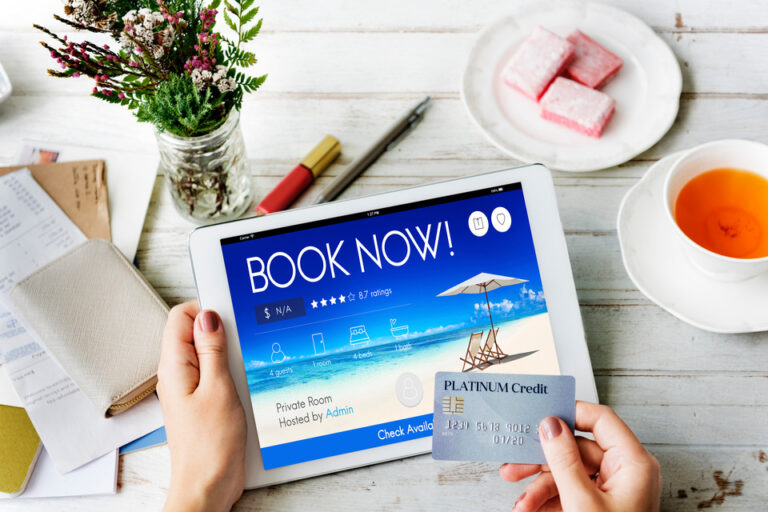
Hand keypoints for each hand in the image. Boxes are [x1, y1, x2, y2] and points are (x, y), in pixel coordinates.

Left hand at [157, 301, 246, 511]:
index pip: (181, 317)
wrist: (208, 486)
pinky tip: (245, 381)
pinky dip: (231, 371)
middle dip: (221, 331)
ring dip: (228, 353)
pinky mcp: (203, 401)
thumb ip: (213, 349)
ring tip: (244, 366)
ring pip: (208, 353)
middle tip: (241, 343)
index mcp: (174, 366)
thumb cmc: (210, 447)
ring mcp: (190, 388)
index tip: (231, 317)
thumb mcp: (219, 388)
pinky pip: (215, 373)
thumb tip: (209, 316)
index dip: (206, 310)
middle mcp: (178, 374)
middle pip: (195, 332)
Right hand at [500, 401, 660, 511]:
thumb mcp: (581, 502)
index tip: (539, 415)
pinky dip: (547, 501)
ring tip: (520, 502)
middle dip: (541, 461)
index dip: (569, 413)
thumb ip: (562, 461)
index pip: (599, 419)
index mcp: (632, 463)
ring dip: (539, 487)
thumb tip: (551, 426)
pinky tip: (529, 509)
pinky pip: (568, 493)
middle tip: (514, 464)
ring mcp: (612, 491)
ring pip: (567, 473)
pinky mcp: (599, 507)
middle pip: (576, 449)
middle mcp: (624, 472)